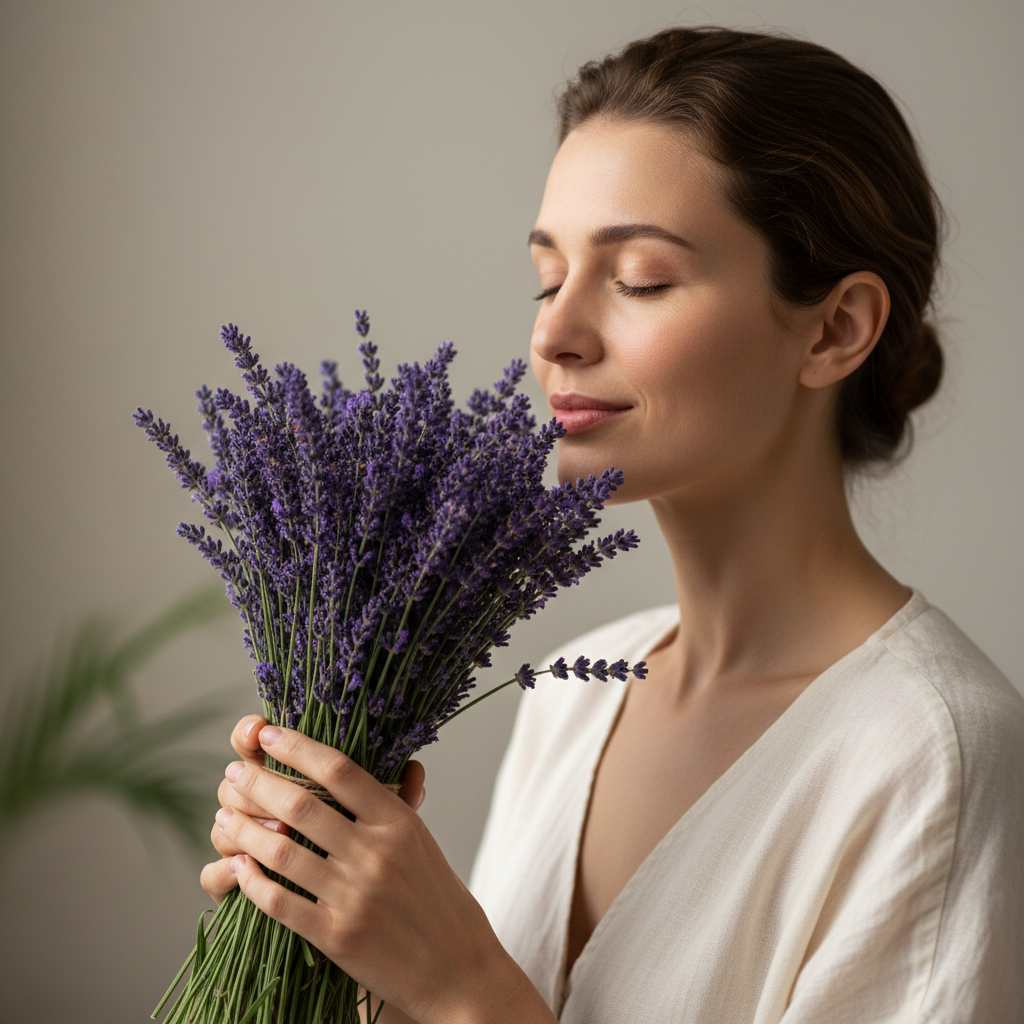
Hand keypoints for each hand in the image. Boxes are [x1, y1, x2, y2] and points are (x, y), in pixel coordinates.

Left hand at [210, 726, 549, 1023]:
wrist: (458, 971)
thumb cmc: (439, 901)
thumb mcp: (423, 842)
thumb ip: (400, 802)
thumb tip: (401, 760)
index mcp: (399, 822)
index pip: (339, 770)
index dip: (297, 747)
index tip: (268, 734)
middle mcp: (376, 854)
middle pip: (301, 806)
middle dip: (258, 783)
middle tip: (233, 774)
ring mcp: (355, 896)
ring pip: (281, 852)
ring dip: (244, 830)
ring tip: (226, 818)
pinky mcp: (337, 936)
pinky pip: (280, 902)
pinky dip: (252, 881)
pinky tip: (238, 866)